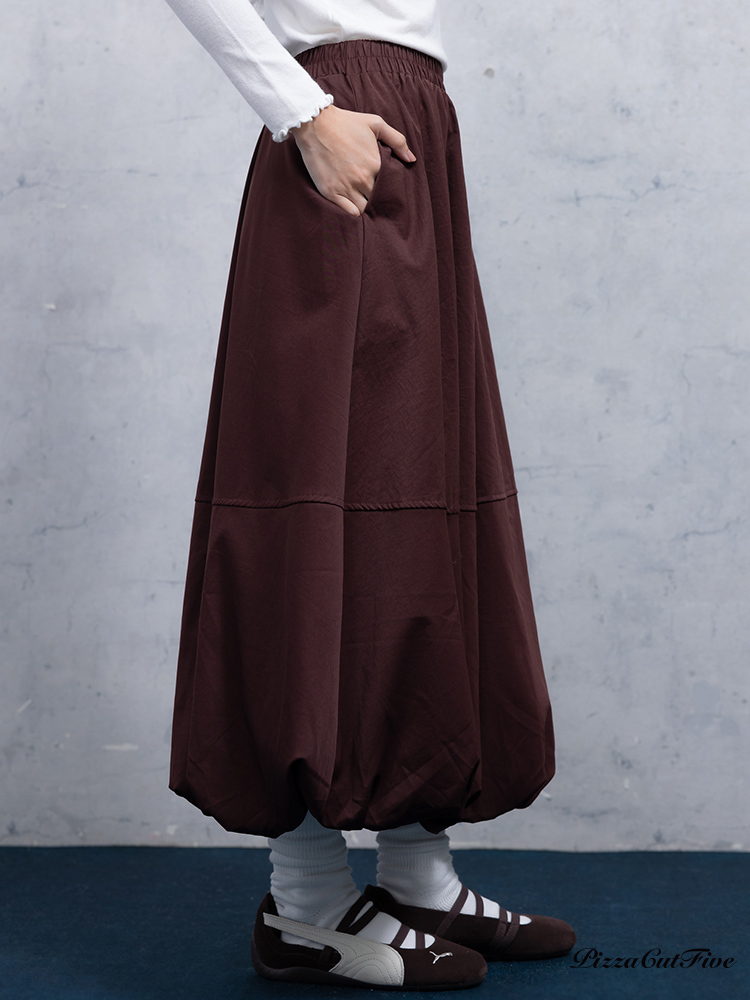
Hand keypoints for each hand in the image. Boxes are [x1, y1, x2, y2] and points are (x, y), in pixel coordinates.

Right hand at [291, 103, 416, 216]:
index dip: (390, 190)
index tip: (387, 189)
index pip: (391, 187)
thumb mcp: (376, 124)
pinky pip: (349, 213)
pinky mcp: (331, 192)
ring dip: (367, 208)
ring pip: (365, 210)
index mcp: (376, 165)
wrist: (315, 124)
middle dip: (380, 201)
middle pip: (378, 200)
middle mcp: (363, 179)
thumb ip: (397, 140)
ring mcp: (346, 187)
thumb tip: (411, 159)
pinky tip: (353, 206)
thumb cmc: (346, 122)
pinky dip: (353, 212)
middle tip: (377, 198)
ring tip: (365, 202)